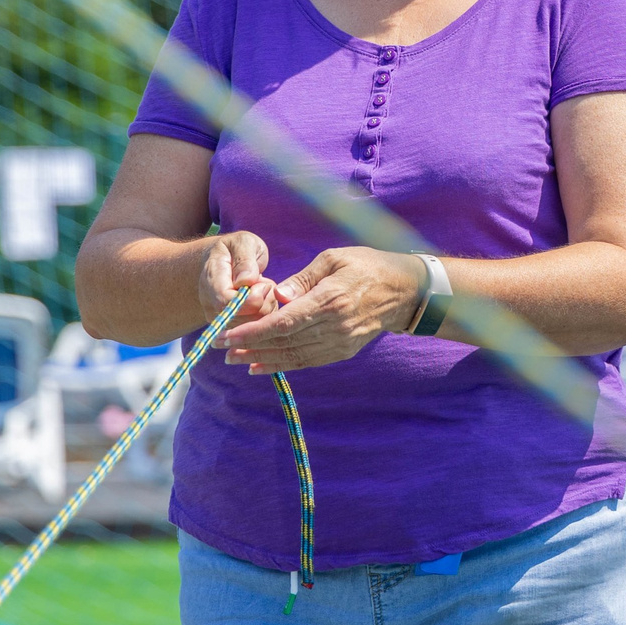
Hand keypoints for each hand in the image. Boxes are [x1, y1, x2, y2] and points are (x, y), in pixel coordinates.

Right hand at [198, 232, 278, 324]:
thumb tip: (247, 280)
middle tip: (264, 283)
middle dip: (263, 302)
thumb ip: (245, 259)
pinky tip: (263, 299)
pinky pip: (257, 329)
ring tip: (262, 288)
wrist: (223, 264)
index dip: (250, 299)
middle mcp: (211, 305)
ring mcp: (220, 320)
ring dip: (266, 307)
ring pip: (253, 326)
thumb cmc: (235, 250)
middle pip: (242, 319)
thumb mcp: (243, 243)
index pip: (226, 302)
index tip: (263, 284)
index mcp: (211, 280)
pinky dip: (267, 314)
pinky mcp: (233, 329)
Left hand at [219, 246, 425, 373]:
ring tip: (235, 359)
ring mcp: (341, 342)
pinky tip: (261, 365)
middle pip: (285, 342)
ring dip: (262, 359)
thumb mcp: (334, 258)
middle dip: (249, 346)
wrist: (405, 291)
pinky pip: (308, 361)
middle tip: (221, 348)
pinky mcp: (344, 351)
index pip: (285, 322)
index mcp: (330, 299)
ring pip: (294, 356)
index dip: (253, 331)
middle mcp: (335, 326)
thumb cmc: (366, 266)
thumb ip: (302, 279)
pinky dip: (283, 365)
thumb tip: (275, 296)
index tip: (228, 334)